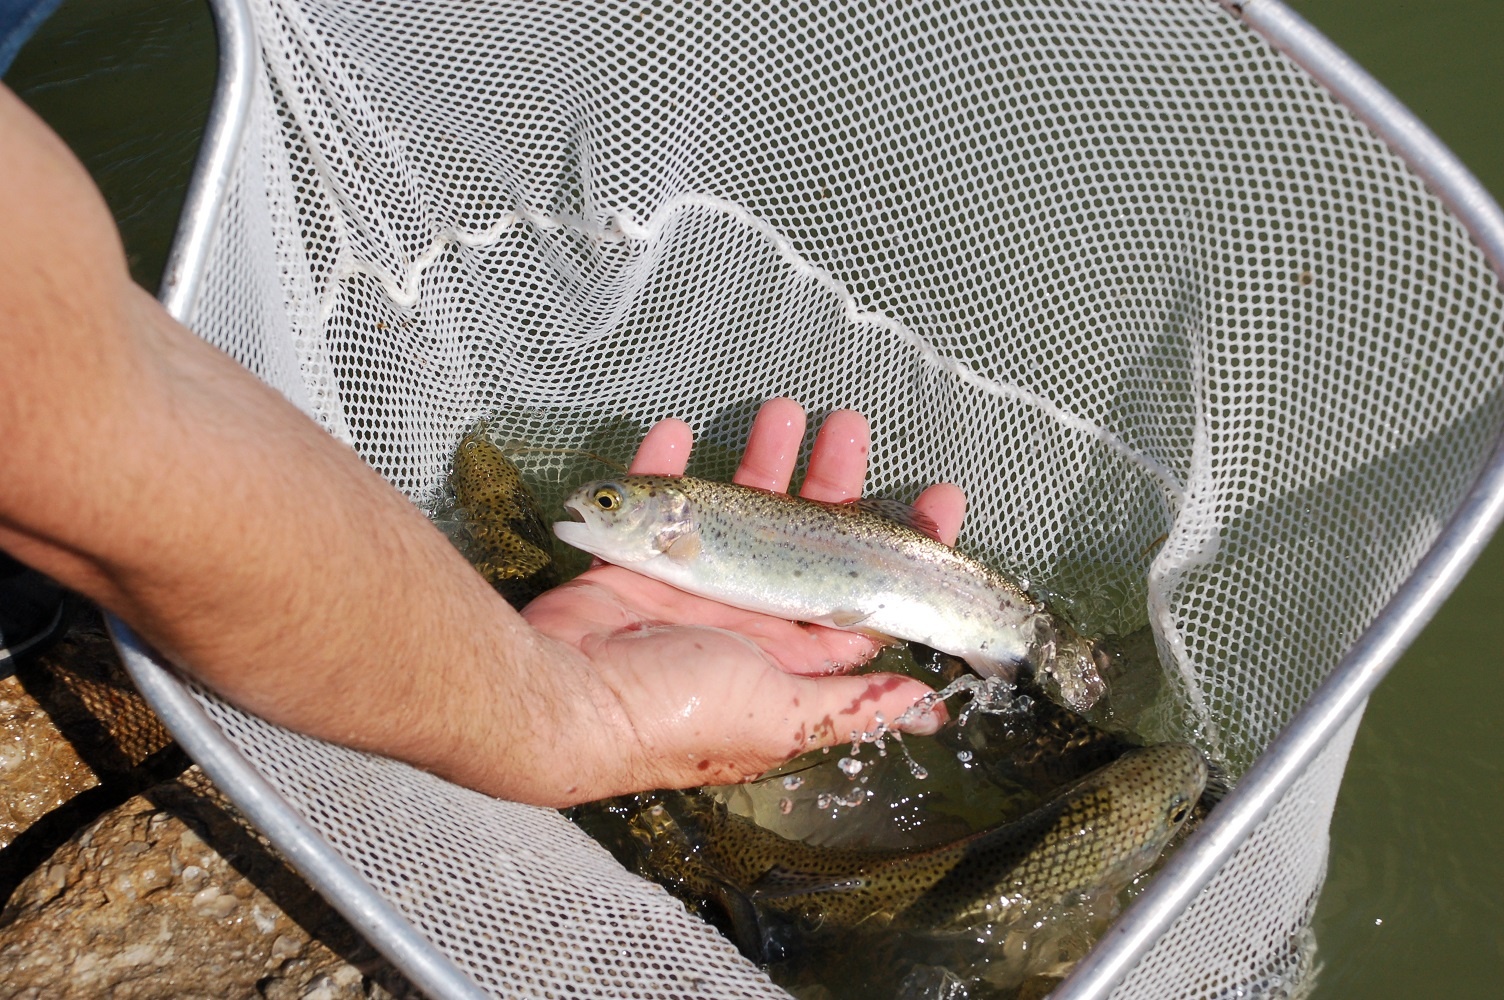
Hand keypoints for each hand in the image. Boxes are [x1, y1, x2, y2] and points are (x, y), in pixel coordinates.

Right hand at [522, 398, 965, 800]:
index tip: (939, 500)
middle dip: (833, 480)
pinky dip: (663, 463)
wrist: (567, 702)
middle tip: (852, 426)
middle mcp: (746, 614)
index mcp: (788, 652)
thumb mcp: (781, 713)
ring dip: (762, 459)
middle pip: (803, 535)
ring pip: (736, 506)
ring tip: (785, 409)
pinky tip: (678, 429)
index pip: (860, 593)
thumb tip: (933, 712)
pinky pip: (652, 498)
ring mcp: (690, 582)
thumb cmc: (680, 711)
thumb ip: (854, 704)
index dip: (902, 547)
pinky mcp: (635, 560)